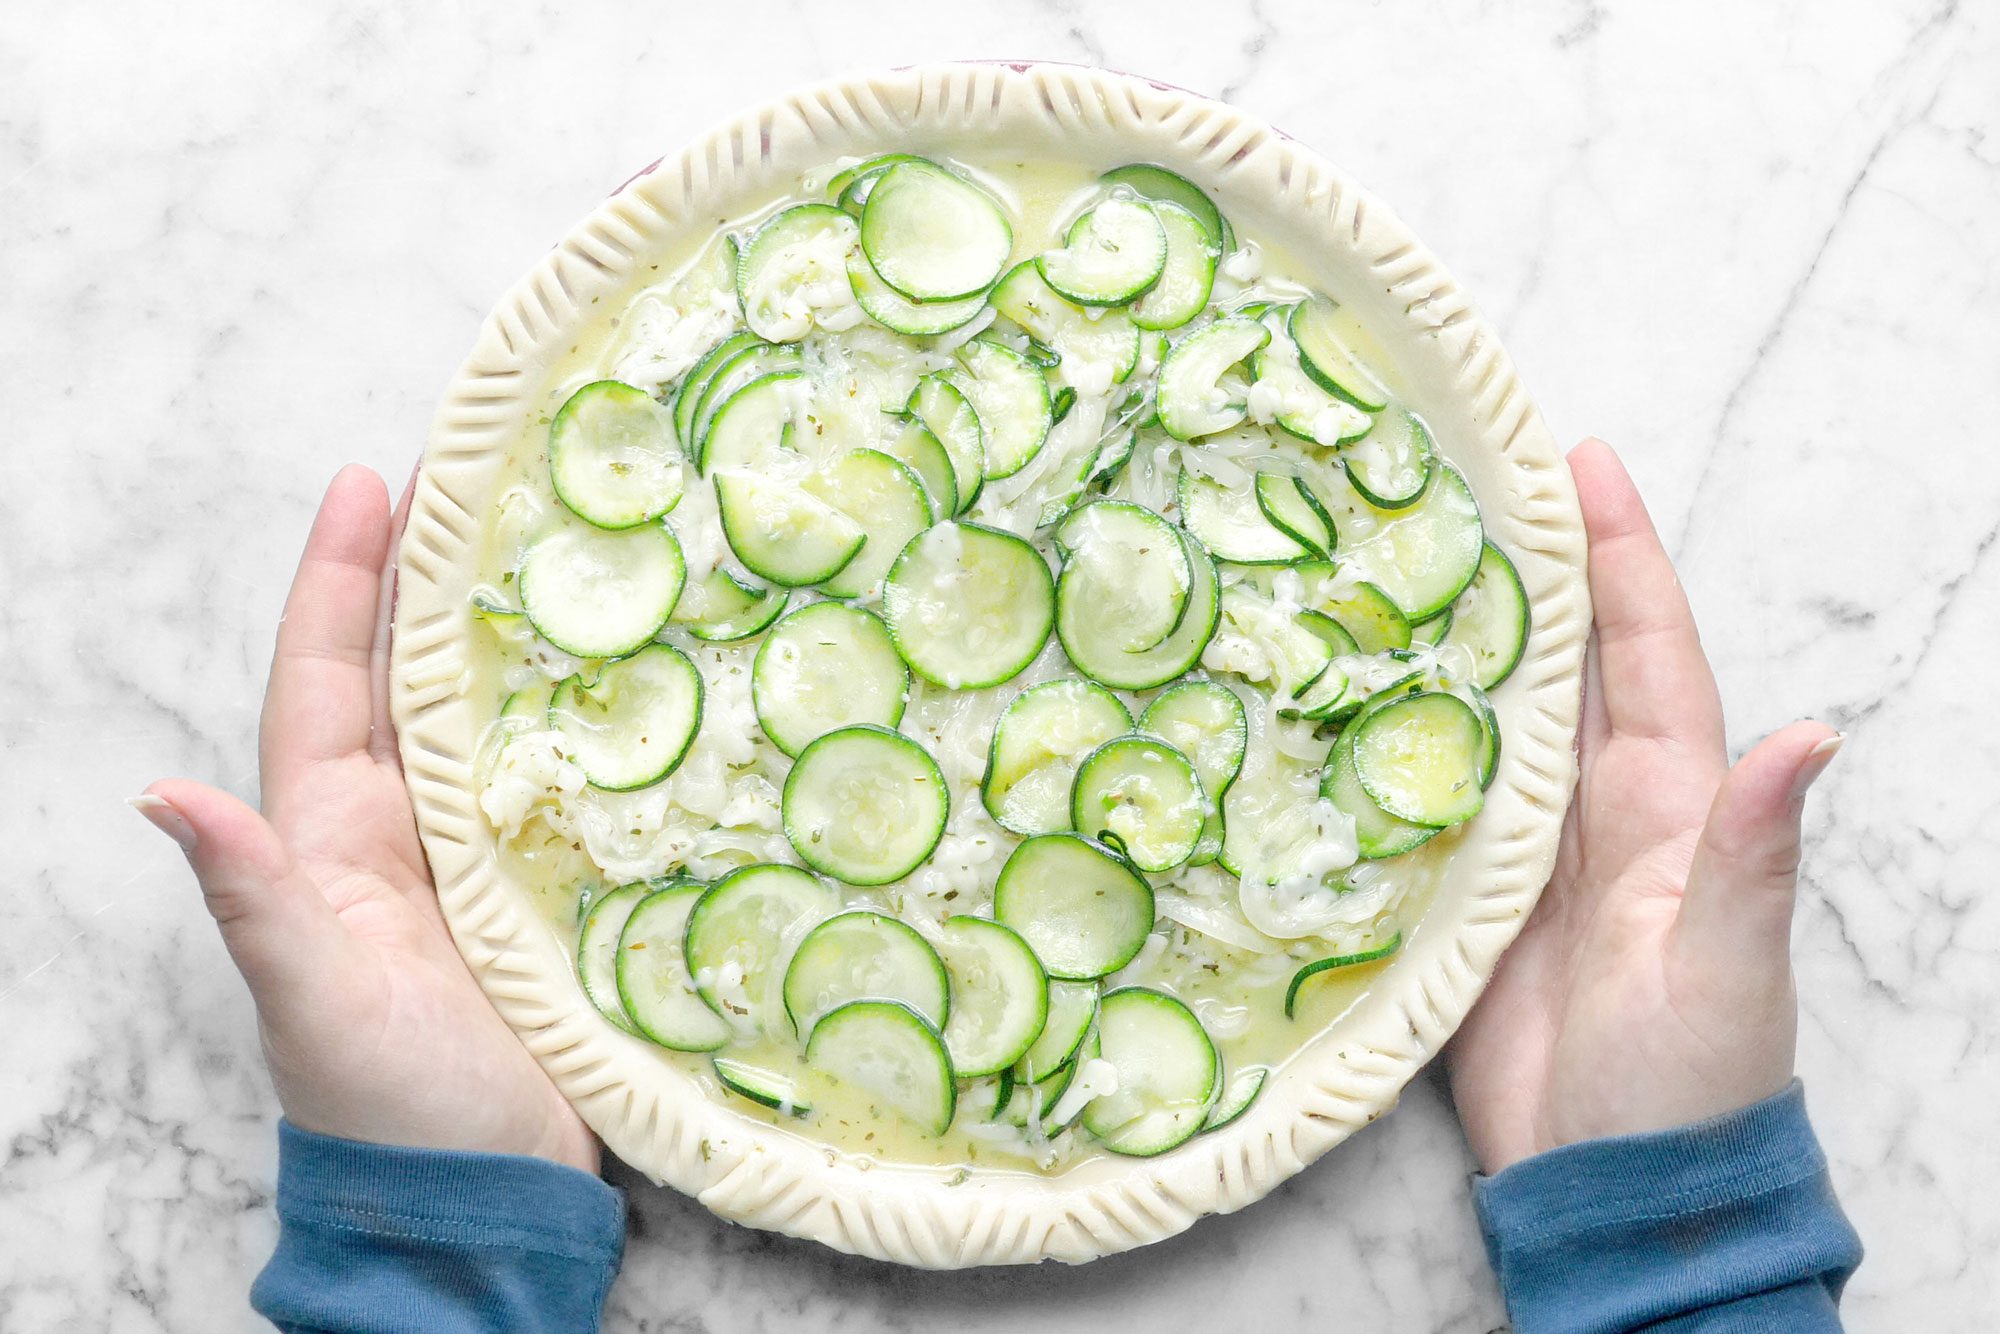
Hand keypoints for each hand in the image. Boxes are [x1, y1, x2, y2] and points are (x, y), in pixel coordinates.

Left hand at [135, 466, 597, 1173]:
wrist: (481, 1195)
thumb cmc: (387, 1107)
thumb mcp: (313, 1000)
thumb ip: (253, 899)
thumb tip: (163, 794)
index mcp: (328, 836)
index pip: (323, 679)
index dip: (339, 579)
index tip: (367, 480)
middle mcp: (397, 827)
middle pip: (403, 673)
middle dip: (423, 571)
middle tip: (472, 472)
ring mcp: (474, 853)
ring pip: (481, 712)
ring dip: (503, 625)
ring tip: (549, 537)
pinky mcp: (543, 885)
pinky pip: (556, 774)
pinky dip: (578, 711)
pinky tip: (625, 666)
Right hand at [1447, 439, 1840, 1173]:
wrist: (1613, 1188)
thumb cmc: (1691, 1083)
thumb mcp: (1727, 963)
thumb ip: (1751, 850)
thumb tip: (1808, 734)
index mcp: (1670, 806)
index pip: (1642, 652)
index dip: (1617, 555)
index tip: (1578, 461)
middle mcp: (1597, 812)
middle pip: (1558, 664)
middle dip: (1525, 566)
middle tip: (1467, 477)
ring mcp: (1527, 855)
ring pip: (1488, 719)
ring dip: (1455, 641)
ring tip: (1394, 559)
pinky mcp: (1463, 903)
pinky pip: (1429, 800)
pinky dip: (1397, 741)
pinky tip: (1348, 699)